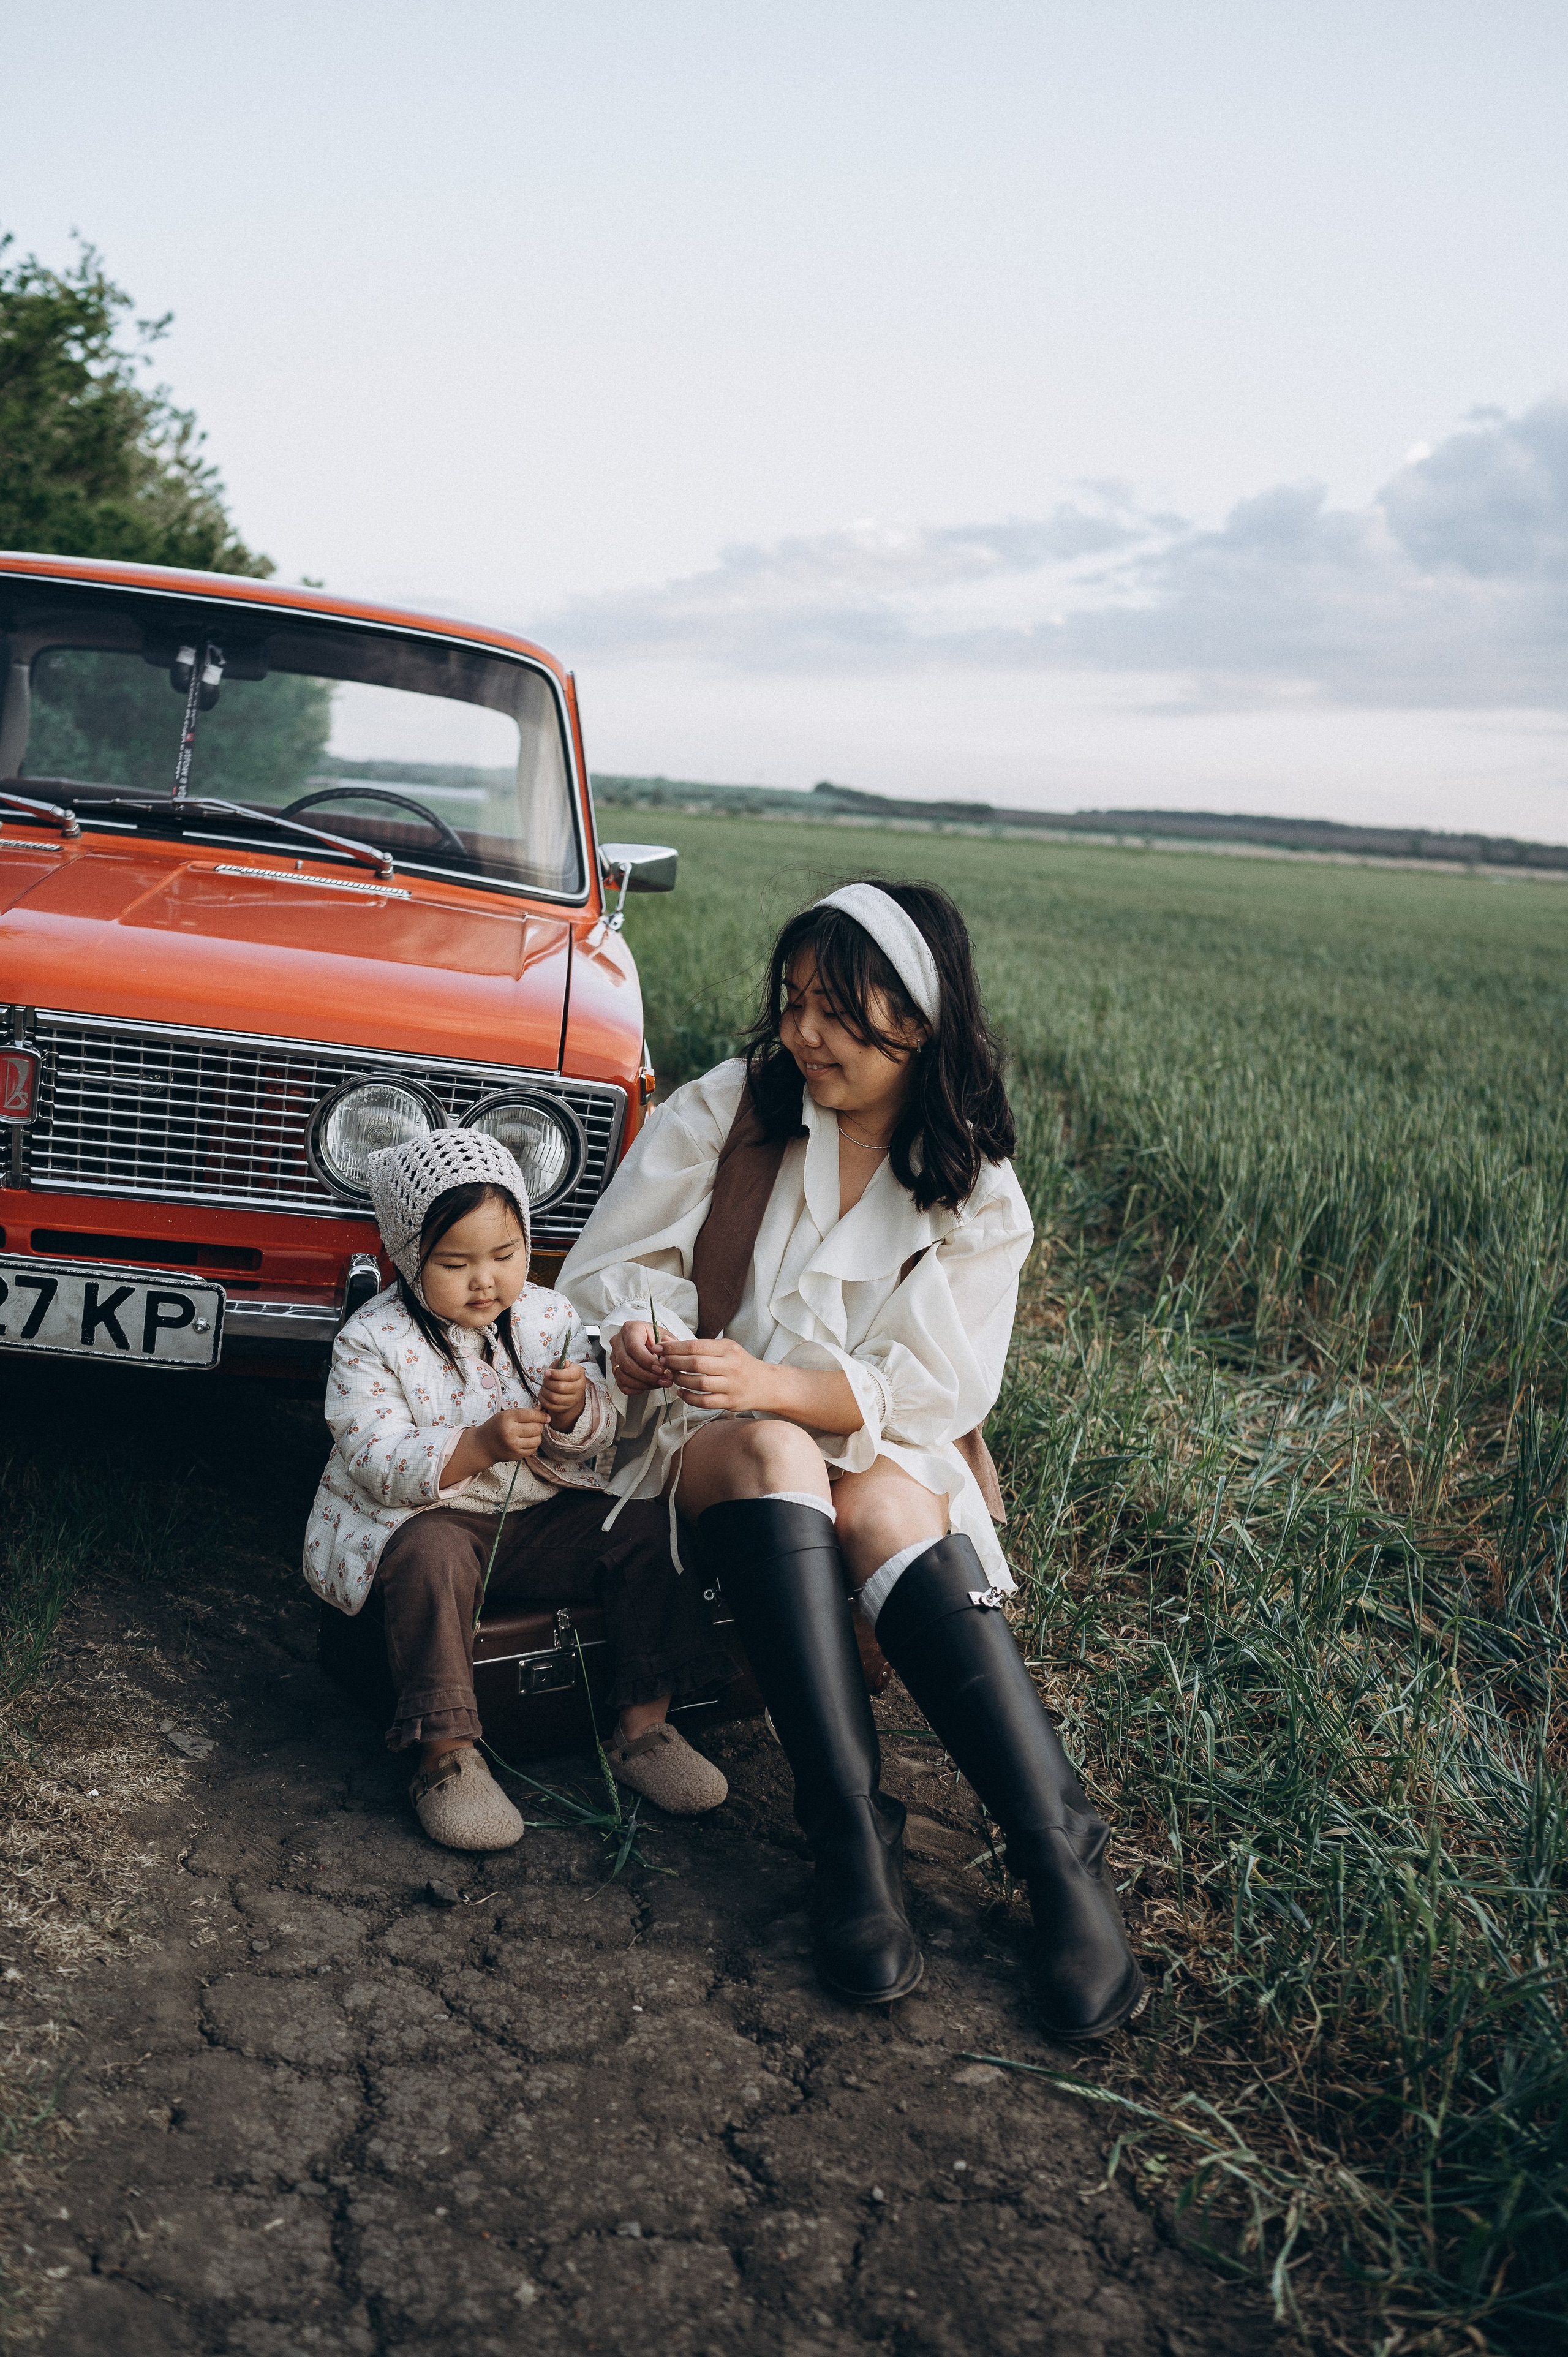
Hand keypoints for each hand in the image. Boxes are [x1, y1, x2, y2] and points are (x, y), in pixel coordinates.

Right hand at [480, 1406, 548, 1461]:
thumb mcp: (506, 1415)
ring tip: (528, 1433)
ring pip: (538, 1439)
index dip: (542, 1415)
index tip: (546, 1417)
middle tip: (533, 1425)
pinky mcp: (516, 1455)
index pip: (532, 1415)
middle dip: (538, 1425)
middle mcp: (510, 1432)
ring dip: (537, 1436)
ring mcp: (513, 1445)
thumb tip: (544, 1410)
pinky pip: (534, 1449)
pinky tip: (525, 1441)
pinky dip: (532, 1444)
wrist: (483, 1445)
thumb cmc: (496, 1427)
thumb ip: (525, 1413)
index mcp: (507, 1418)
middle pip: (537, 1428)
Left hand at [539, 1361, 587, 1429]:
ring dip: (545, 1391)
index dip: (555, 1374)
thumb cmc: (564, 1375)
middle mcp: (579, 1387)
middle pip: (560, 1387)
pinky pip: (551, 1406)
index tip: (547, 1372)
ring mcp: (574, 1400)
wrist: (570, 1390)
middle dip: (548, 1383)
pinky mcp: (566, 1408)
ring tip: (544, 1387)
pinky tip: (544, 1394)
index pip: (569, 1375)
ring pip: (554, 1398)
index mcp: (579, 1373)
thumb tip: (564, 1362)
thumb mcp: (563, 1366)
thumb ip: (560, 1363)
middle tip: (544, 1380)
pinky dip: (543, 1400)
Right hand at [610, 1319, 667, 1394]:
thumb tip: (667, 1352)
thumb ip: (670, 1344)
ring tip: (659, 1383)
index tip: (661, 1369)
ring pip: (622, 1375)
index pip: (633, 1347)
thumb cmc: (659, 1340)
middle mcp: (618, 1341)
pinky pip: (621, 1384)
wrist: (653, 1345)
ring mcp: (615, 1356)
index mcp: (630, 1329)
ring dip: (642, 1383)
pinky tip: (648, 1386)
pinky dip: (635, 1388)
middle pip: (626, 1363)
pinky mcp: (615, 1369)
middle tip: (663, 1379)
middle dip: (646, 1375)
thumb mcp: (668, 1337)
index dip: (647, 1361)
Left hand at [660, 1337, 776, 1415]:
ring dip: (680, 1380)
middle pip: (695, 1364)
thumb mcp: (725, 1349)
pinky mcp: (731, 1402)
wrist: (767, 1384)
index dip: (674, 1348)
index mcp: (729, 1349)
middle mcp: (732, 1366)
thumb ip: (698, 1347)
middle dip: (673, 1363)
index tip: (659, 1349)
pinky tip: (681, 1392)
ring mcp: (732, 1386)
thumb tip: (666, 1341)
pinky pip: (704, 1402)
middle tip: (662, 1363)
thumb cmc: (741, 1365)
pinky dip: (689, 1398)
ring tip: (671, 1376)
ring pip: (699, 1383)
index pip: (695, 1346)